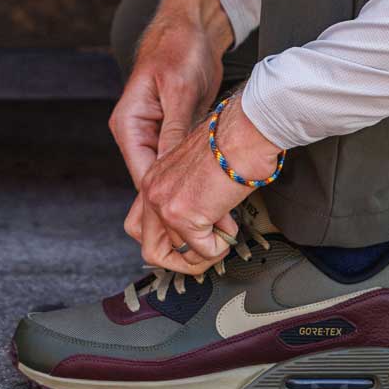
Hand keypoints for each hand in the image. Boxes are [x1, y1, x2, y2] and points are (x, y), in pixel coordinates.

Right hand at [109, 0, 233, 272]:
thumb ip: (175, 129)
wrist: (191, 24)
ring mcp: (155, 134)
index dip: (164, 203)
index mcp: (130, 125)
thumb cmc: (179, 47)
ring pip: (169, 179)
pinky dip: (197, 180)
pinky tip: (216, 198)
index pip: (143, 175)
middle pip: (153, 184)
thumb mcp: (180, 89)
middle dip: (178, 210)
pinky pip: (182, 164)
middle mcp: (138, 134)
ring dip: (190, 198)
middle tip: (206, 234)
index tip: (186, 224)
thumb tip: (171, 168)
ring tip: (214, 225)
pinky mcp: (175, 131)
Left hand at [141, 90, 283, 273]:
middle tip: (206, 249)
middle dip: (181, 259)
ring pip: (177, 255)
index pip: (141, 226)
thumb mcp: (198, 169)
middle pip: (151, 249)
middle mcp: (152, 190)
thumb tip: (201, 225)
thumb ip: (187, 195)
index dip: (169, 239)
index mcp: (154, 176)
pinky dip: (221, 245)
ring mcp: (165, 204)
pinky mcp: (184, 215)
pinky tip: (230, 223)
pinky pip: (203, 251)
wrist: (246, 129)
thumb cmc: (234, 140)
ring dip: (205, 251)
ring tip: (223, 233)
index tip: (192, 238)